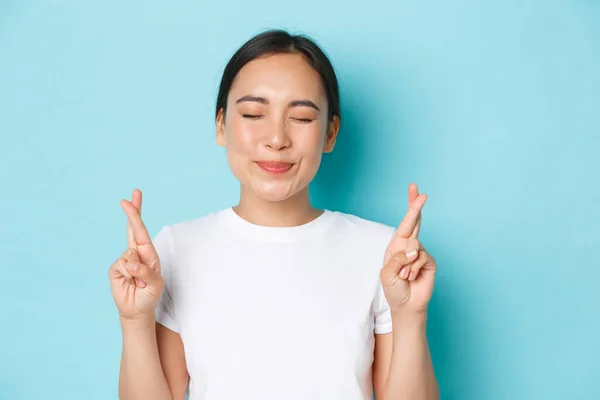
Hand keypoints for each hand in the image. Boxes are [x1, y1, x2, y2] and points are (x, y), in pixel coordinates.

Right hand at [108, 189, 163, 319]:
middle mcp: (137, 252)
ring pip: (130, 255)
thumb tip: (131, 261)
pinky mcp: (115, 269)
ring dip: (137, 271)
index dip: (136, 214)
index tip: (131, 199)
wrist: (137, 310)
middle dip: (134, 211)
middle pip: (133, 228)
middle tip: (135, 192)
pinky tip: (131, 283)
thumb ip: (145, 272)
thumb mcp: (155, 284)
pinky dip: (129, 275)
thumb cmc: (149, 295)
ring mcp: (125, 260)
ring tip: (140, 283)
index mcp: (149, 252)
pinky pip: (122, 266)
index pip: (142, 230)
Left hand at [380, 183, 436, 314]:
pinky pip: (421, 257)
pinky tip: (412, 277)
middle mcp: (409, 246)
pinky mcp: (429, 261)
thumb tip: (414, 249)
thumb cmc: (394, 288)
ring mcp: (420, 253)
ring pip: (414, 245)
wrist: (406, 305)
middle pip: (415, 222)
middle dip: (416, 207)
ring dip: (406, 264)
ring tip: (404, 276)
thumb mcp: (387, 272)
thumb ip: (398, 258)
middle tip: (422, 193)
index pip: (405, 222)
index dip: (411, 206)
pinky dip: (413, 268)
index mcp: (396, 245)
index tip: (415, 189)